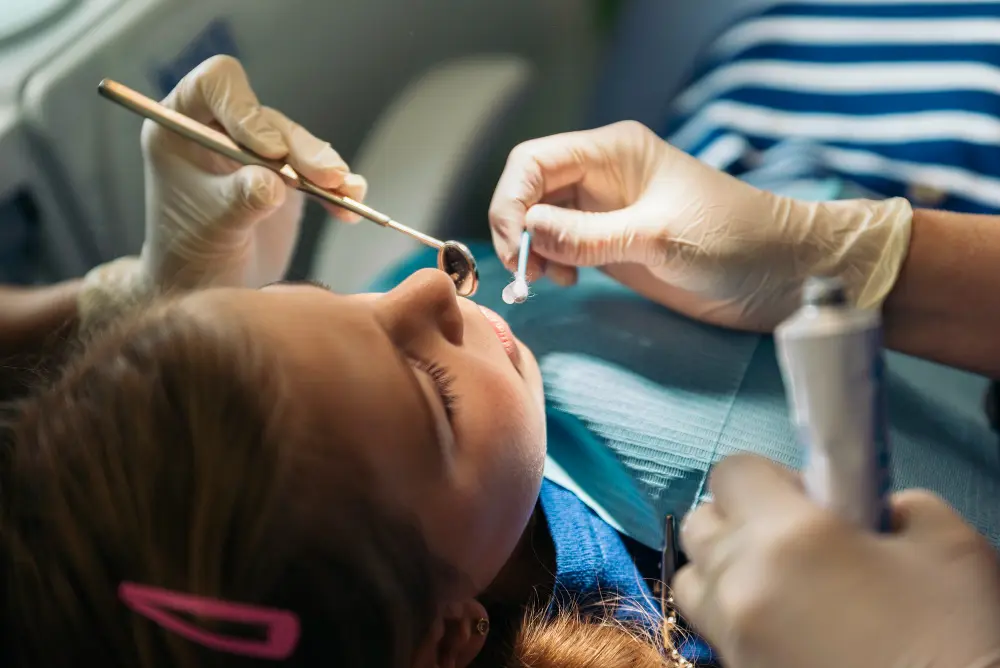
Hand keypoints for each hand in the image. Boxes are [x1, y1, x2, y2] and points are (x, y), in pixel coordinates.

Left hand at [140, 55, 366, 290]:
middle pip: (270, 119)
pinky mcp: (286, 180)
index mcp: (181, 128)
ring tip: (348, 193)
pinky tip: (352, 205)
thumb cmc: (190, 257)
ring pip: (299, 145)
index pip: (216, 85)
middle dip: (301, 149)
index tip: (269, 151)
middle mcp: (220, 132)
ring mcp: (255, 155)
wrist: (209, 292)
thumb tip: (272, 183)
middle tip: (326, 179)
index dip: (247, 109)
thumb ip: (239, 200)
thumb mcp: (211, 227)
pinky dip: (338, 187)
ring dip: (326, 168)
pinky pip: (318, 171)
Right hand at [489, 121, 911, 330]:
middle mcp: (602, 176)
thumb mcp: (660, 238)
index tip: (516, 244)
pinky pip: (561, 247)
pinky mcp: (611, 244)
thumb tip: (528, 231)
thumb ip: (590, 236)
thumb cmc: (735, 240)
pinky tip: (566, 281)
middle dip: (516, 228)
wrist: (781, 274)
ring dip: (531, 249)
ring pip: (539, 221)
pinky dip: (550, 264)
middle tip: (526, 270)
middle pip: (529, 190)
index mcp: (614, 152)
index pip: (535, 161)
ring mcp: (605, 211)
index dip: (512, 199)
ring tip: (549, 280)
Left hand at [673, 454, 999, 667]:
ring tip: (783, 583)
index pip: (731, 472)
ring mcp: (732, 639)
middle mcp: (738, 585)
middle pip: (700, 526)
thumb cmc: (955, 633)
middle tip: (797, 537)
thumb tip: (862, 509)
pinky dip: (735, 615)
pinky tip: (790, 624)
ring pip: (694, 581)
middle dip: (739, 518)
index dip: (769, 477)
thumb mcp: (946, 544)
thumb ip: (890, 504)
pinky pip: (714, 629)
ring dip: (725, 569)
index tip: (812, 498)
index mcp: (782, 537)